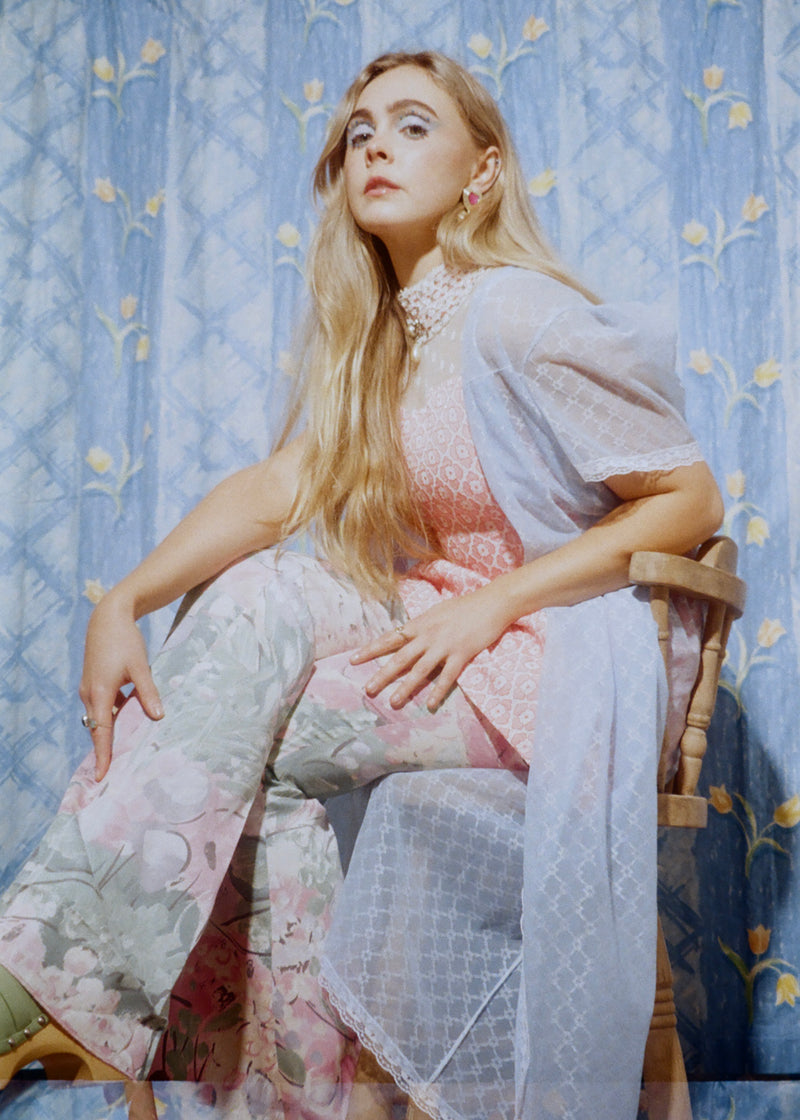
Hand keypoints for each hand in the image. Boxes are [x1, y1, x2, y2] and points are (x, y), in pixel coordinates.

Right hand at [79, 593, 162, 780]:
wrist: (108, 617)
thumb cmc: (125, 640)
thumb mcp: (140, 666)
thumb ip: (148, 692)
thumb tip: (158, 717)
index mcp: (99, 693)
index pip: (101, 732)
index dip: (102, 755)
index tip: (101, 776)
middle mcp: (89, 694)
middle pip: (97, 729)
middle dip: (104, 750)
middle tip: (112, 773)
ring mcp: (89, 688)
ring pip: (99, 718)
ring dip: (109, 733)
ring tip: (121, 752)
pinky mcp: (93, 682)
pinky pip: (101, 707)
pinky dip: (112, 716)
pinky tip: (129, 719)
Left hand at [350, 588, 511, 711]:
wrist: (491, 603)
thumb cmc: (465, 606)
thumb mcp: (437, 611)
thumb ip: (422, 625)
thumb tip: (408, 634)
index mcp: (420, 624)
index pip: (390, 638)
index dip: (371, 649)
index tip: (354, 659)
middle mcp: (428, 635)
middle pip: (401, 657)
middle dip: (382, 674)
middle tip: (368, 689)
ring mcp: (445, 645)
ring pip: (420, 670)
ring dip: (406, 687)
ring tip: (394, 702)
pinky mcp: (462, 654)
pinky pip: (447, 676)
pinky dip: (438, 691)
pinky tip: (429, 705)